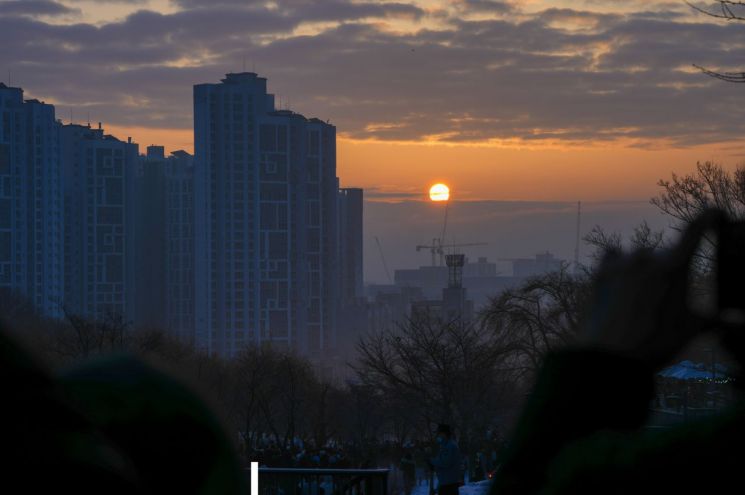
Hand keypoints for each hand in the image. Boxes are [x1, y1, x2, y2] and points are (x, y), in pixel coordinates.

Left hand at [581, 209, 723, 368]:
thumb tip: (740, 323)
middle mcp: (648, 257)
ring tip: (642, 300)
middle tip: (666, 301)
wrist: (611, 355)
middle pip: (666, 254)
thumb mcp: (691, 330)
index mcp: (675, 266)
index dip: (708, 217)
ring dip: (644, 270)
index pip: (696, 230)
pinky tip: (621, 279)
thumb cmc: (657, 342)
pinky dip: (620, 263)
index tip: (715, 211)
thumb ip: (716, 320)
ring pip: (640, 257)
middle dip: (670, 271)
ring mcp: (622, 262)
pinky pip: (613, 255)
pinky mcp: (601, 271)